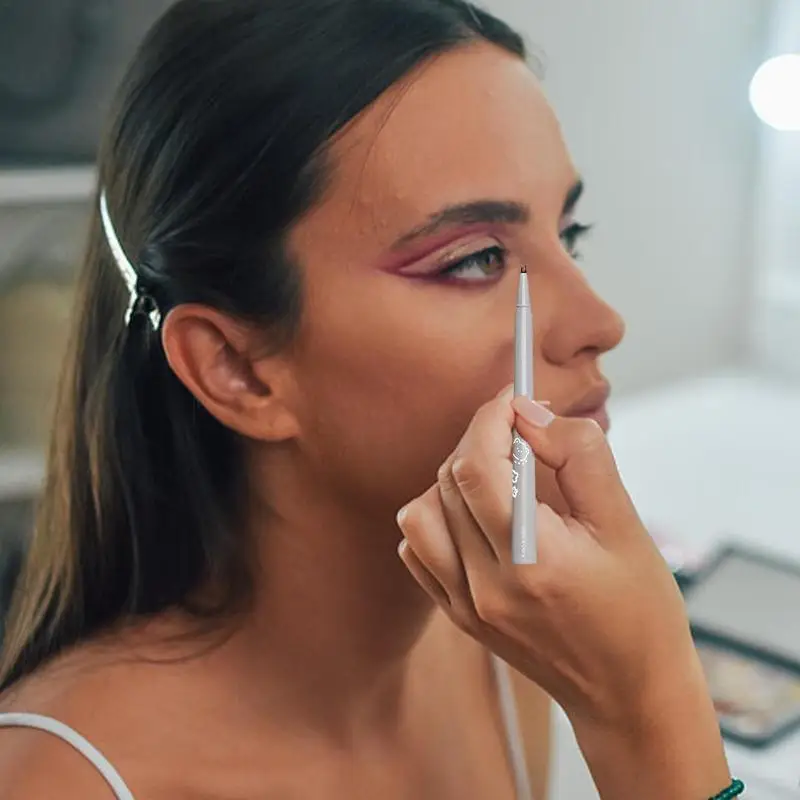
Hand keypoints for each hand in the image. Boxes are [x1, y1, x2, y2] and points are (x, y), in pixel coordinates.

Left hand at [396, 385, 730, 798]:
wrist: (628, 693)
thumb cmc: (639, 612)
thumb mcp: (626, 525)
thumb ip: (580, 459)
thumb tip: (532, 417)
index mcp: (532, 561)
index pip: (479, 465)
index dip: (490, 418)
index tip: (512, 399)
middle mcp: (486, 585)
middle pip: (449, 480)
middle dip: (479, 439)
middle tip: (517, 432)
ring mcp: (465, 604)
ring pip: (421, 512)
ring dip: (453, 479)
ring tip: (497, 479)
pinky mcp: (458, 615)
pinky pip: (418, 549)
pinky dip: (437, 518)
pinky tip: (476, 517)